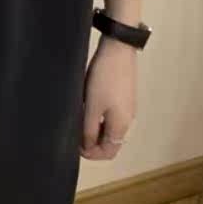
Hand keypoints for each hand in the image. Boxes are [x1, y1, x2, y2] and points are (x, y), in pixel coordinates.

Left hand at [82, 36, 136, 160]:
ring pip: (110, 129)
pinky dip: (99, 118)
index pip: (109, 152)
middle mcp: (127, 120)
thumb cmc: (104, 79)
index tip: (74, 144)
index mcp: (121, 126)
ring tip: (78, 119)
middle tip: (74, 132)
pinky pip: (111, 117)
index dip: (91, 154)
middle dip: (92, 143)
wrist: (118, 49)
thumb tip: (86, 147)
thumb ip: (88, 131)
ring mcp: (127, 108)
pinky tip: (87, 107)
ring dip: (94, 130)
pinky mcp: (124, 97)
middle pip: (110, 142)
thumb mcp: (91, 107)